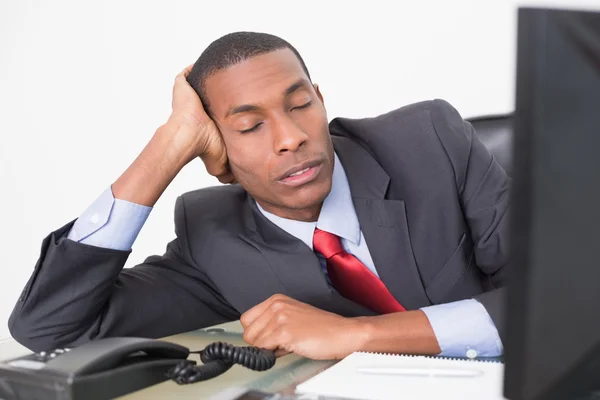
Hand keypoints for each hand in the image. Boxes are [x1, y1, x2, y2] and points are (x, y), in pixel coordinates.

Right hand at [169, 64, 233, 183]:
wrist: (188, 136)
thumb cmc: (203, 147)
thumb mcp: (221, 161)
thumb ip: (229, 171)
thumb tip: (236, 181)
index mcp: (205, 120)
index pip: (218, 110)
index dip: (231, 106)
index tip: (247, 101)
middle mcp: (197, 106)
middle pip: (211, 94)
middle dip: (225, 87)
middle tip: (243, 81)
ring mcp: (189, 95)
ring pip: (202, 82)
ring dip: (214, 75)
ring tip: (231, 67)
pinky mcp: (182, 85)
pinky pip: (188, 71)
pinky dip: (199, 65)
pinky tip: (215, 61)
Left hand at [240, 294, 368, 359]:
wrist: (342, 333)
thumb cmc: (321, 328)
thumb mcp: (292, 316)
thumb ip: (271, 323)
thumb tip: (255, 340)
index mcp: (276, 299)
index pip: (246, 319)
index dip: (256, 333)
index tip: (268, 338)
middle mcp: (276, 305)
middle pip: (248, 332)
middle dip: (260, 343)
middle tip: (280, 343)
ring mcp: (279, 317)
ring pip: (255, 342)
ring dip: (269, 349)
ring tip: (289, 344)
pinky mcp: (284, 332)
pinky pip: (264, 350)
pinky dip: (274, 354)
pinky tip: (290, 348)